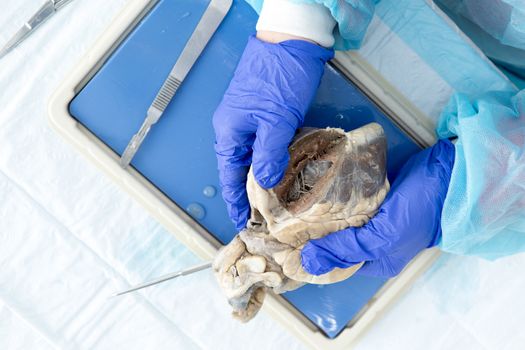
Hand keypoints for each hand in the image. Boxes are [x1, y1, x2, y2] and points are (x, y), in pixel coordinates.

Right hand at [213, 35, 333, 229]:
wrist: (291, 41)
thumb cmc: (280, 78)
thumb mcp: (276, 121)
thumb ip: (270, 155)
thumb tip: (265, 183)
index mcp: (230, 132)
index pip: (230, 176)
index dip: (236, 200)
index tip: (243, 222)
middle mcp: (235, 129)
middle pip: (240, 168)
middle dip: (250, 193)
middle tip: (264, 216)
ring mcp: (249, 120)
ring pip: (253, 157)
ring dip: (262, 177)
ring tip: (274, 201)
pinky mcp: (264, 114)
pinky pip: (264, 145)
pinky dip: (272, 160)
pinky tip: (283, 171)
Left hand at [301, 140, 454, 277]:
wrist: (450, 174)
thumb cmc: (422, 211)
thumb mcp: (383, 236)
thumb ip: (347, 248)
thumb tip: (310, 260)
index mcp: (378, 259)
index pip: (336, 263)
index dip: (313, 255)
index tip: (287, 244)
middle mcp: (374, 241)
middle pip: (336, 240)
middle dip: (314, 232)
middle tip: (286, 221)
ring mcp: (374, 218)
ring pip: (340, 219)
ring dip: (322, 212)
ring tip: (295, 204)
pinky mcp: (374, 195)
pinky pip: (348, 200)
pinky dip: (334, 196)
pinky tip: (316, 188)